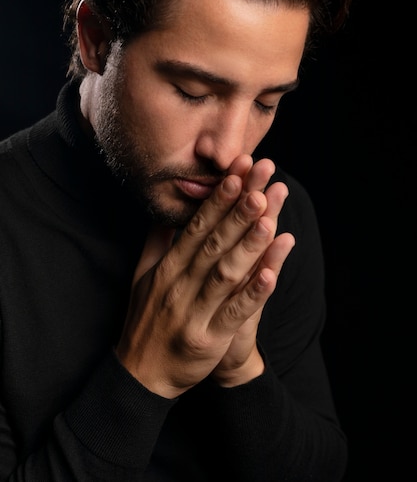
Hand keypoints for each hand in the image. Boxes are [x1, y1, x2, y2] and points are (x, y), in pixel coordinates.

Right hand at [115, 154, 294, 397]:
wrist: (141, 374)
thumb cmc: (145, 320)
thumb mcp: (142, 277)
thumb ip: (157, 244)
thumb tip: (167, 213)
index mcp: (168, 268)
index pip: (195, 228)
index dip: (217, 201)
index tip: (235, 175)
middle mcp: (180, 285)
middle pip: (213, 243)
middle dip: (237, 211)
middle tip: (258, 181)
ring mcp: (195, 312)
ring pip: (226, 273)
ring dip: (249, 245)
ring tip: (268, 217)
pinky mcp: (209, 339)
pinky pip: (234, 313)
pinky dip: (253, 293)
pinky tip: (272, 273)